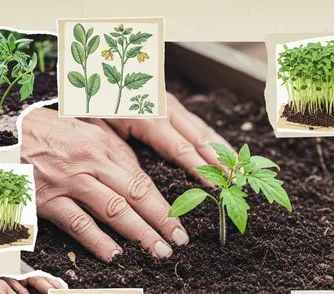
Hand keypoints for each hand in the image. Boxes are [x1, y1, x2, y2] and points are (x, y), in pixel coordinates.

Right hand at [21, 107, 187, 261]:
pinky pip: (77, 223)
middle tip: (178, 242)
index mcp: (103, 144)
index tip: (179, 223)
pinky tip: (115, 255)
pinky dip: (98, 241)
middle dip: (160, 221)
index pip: (141, 179)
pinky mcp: (46, 198)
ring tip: (158, 251)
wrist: (2, 130)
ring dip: (139, 234)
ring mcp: (68, 181)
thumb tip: (140, 180)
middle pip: (134, 195)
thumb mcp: (86, 130)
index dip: (163, 204)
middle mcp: (90, 161)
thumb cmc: (47, 132)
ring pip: (112, 210)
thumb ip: (113, 154)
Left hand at [99, 93, 235, 184]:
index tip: (216, 185)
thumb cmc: (93, 100)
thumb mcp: (98, 123)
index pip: (180, 148)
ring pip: (203, 130)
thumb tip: (133, 173)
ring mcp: (171, 106)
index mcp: (149, 117)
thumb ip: (117, 145)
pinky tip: (225, 151)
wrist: (96, 68)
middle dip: (221, 162)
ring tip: (241, 168)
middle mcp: (166, 110)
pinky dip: (215, 140)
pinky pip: (198, 124)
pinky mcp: (172, 105)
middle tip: (238, 181)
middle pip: (200, 139)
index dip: (200, 168)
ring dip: (223, 151)